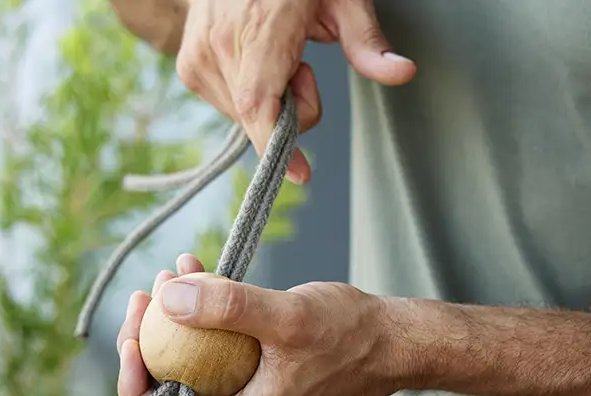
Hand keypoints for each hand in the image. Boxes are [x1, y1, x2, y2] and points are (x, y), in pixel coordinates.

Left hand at [117, 256, 406, 395]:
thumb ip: (226, 307)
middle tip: (147, 293)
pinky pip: (208, 359)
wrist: (393, 346)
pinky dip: (200, 321)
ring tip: (173, 273)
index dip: (132, 377)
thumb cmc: (349, 337)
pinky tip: (198, 275)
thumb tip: (167, 297)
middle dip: (147, 340)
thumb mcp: (286, 317)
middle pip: (161, 393)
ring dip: (172, 322)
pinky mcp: (248, 388)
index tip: (132, 331)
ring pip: (183, 372)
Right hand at [178, 0, 415, 180]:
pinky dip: (248, 96)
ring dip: (268, 103)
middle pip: (260, 117)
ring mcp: (199, 58)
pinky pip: (227, 106)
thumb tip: (402, 72)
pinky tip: (253, 60)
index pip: (260, 106)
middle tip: (302, 67)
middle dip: (290, 109)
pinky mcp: (189, 67)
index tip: (300, 172)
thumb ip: (367, 42)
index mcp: (259, 27)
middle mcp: (221, 46)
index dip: (277, 147)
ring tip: (273, 55)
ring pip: (244, 117)